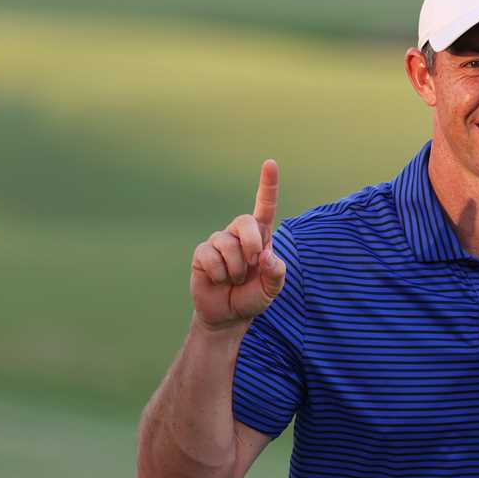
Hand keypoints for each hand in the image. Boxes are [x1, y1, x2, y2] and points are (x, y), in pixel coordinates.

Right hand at [190, 160, 286, 330]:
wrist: (228, 315)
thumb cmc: (253, 297)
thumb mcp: (272, 289)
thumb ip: (276, 273)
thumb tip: (265, 255)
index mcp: (261, 236)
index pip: (265, 206)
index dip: (267, 185)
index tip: (270, 163)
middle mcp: (239, 234)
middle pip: (245, 221)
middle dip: (251, 244)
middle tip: (252, 265)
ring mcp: (218, 242)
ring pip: (227, 244)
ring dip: (234, 269)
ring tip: (234, 280)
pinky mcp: (202, 253)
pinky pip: (210, 257)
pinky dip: (219, 274)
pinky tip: (219, 280)